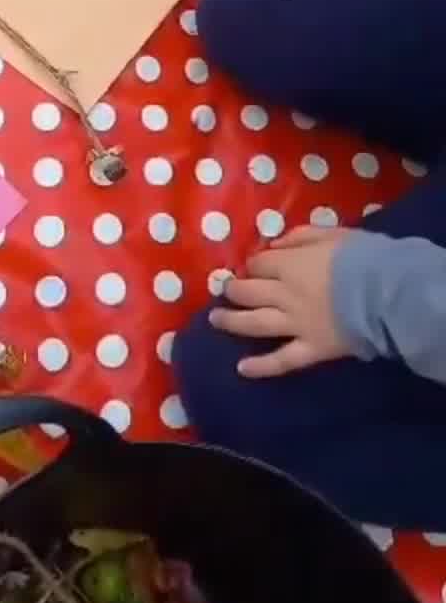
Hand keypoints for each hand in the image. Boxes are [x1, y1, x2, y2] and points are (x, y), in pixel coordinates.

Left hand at [209, 225, 352, 377]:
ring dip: (231, 322)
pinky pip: (281, 361)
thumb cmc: (361, 258)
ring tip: (215, 321)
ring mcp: (295, 325)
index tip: (252, 267)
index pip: (258, 265)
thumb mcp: (330, 234)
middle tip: (225, 291)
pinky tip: (241, 369)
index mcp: (289, 266)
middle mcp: (284, 296)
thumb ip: (299, 237)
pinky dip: (261, 366)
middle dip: (233, 291)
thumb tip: (274, 246)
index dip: (252, 265)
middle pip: (248, 293)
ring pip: (254, 325)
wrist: (386, 294)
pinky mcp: (311, 350)